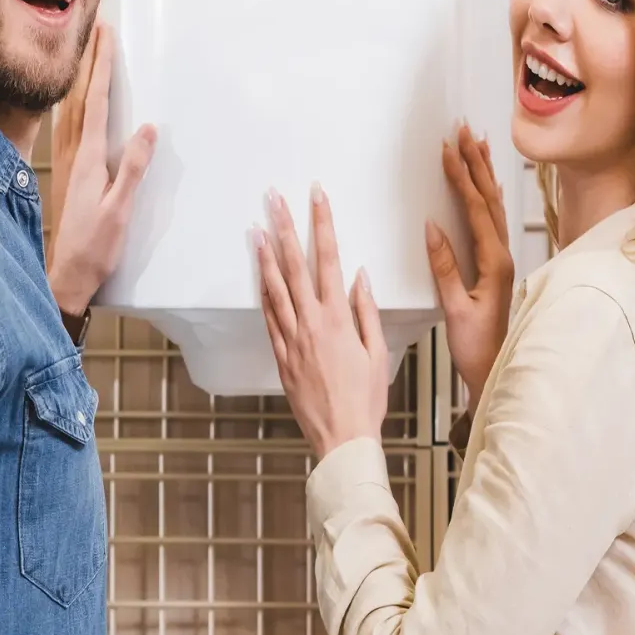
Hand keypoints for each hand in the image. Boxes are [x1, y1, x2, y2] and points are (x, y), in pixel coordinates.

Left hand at [47, 24, 156, 316]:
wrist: (67, 275)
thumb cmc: (95, 247)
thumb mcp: (119, 210)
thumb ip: (132, 169)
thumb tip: (147, 128)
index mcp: (88, 158)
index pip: (94, 101)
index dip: (101, 66)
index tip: (105, 36)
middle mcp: (74, 154)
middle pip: (79, 96)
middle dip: (90, 60)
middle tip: (97, 28)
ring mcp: (70, 162)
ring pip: (72, 108)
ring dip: (81, 77)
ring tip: (89, 52)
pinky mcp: (71, 173)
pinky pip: (71, 125)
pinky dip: (76, 102)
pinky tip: (76, 101)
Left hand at [255, 186, 390, 459]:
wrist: (342, 437)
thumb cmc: (367, 398)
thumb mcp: (378, 352)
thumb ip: (366, 311)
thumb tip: (359, 276)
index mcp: (338, 319)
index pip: (328, 259)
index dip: (321, 224)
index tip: (316, 197)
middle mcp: (311, 323)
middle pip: (295, 265)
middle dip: (285, 227)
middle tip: (274, 198)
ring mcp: (292, 339)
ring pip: (274, 288)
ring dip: (265, 255)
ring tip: (256, 226)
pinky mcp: (281, 356)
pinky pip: (269, 318)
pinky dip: (263, 293)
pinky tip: (258, 274)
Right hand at [425, 125, 514, 408]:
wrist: (494, 371)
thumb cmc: (476, 346)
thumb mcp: (456, 308)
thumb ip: (446, 267)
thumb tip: (433, 228)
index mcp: (493, 262)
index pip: (476, 209)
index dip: (462, 177)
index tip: (449, 150)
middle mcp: (502, 255)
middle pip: (490, 198)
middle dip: (476, 162)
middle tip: (464, 131)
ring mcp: (501, 259)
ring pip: (494, 205)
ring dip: (484, 173)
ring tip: (477, 144)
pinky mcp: (496, 265)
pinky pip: (493, 219)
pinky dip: (487, 195)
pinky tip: (485, 186)